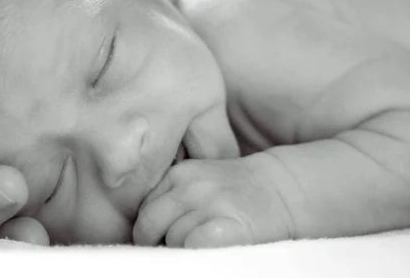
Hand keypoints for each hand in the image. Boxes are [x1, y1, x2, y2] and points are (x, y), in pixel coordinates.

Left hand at [132, 158, 292, 247]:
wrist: (283, 190)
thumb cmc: (235, 196)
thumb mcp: (198, 184)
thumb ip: (170, 200)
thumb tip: (143, 233)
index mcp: (179, 174)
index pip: (144, 208)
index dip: (149, 228)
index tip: (160, 237)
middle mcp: (190, 185)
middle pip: (149, 223)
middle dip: (155, 242)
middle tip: (172, 249)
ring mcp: (209, 204)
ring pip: (171, 238)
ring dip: (181, 249)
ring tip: (202, 244)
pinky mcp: (227, 225)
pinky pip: (193, 246)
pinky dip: (196, 253)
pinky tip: (211, 249)